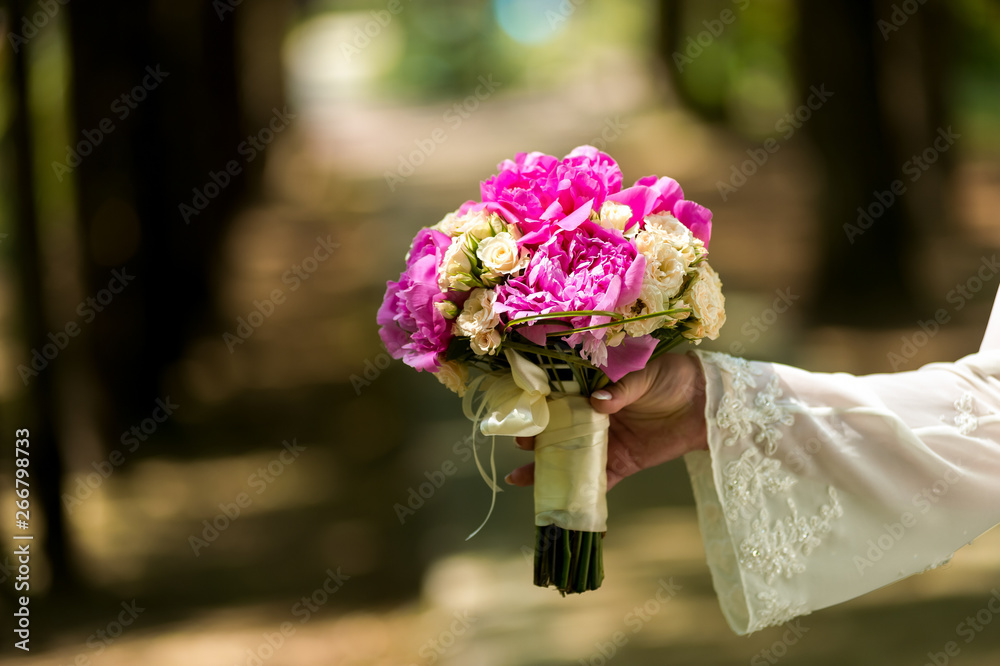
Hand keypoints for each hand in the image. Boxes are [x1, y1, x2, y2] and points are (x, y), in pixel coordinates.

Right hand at [506, 352, 707, 490]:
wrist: (705, 401)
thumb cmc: (673, 378)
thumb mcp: (644, 375)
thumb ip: (620, 390)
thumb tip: (597, 403)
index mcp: (596, 392)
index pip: (563, 401)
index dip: (543, 408)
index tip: (527, 414)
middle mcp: (596, 420)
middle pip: (561, 433)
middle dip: (539, 440)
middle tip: (522, 444)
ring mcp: (609, 444)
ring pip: (573, 460)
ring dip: (550, 469)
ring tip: (523, 478)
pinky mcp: (625, 463)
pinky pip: (601, 482)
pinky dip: (583, 494)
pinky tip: (562, 503)